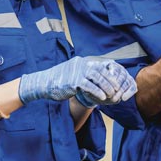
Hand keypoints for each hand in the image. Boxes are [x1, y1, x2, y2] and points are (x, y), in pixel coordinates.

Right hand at [18, 57, 136, 106]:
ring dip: (106, 86)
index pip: (100, 66)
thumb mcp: (73, 74)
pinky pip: (89, 86)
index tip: (116, 82)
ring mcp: (76, 72)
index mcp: (81, 62)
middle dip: (111, 81)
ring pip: (97, 77)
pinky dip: (97, 91)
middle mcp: (80, 65)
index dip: (109, 74)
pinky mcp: (73, 82)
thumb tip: (96, 79)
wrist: (43, 83)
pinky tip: (102, 98)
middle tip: (117, 89)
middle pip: (101, 71)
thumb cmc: (59, 81)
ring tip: (112, 94)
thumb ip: (83, 75)